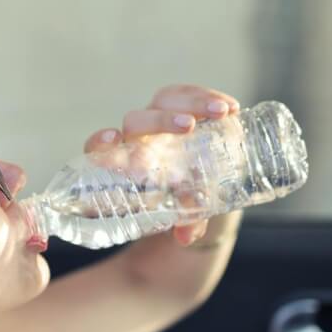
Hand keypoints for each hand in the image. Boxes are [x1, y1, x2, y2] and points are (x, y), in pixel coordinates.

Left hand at [83, 85, 239, 245]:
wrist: (196, 187)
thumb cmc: (176, 201)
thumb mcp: (181, 213)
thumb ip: (185, 222)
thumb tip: (186, 236)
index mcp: (124, 163)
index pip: (99, 148)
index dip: (101, 142)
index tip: (112, 138)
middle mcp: (137, 137)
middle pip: (136, 120)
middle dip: (161, 121)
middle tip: (188, 127)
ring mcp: (159, 118)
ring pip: (165, 100)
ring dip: (193, 104)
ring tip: (221, 113)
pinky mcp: (182, 107)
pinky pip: (189, 94)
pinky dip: (209, 97)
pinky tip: (231, 108)